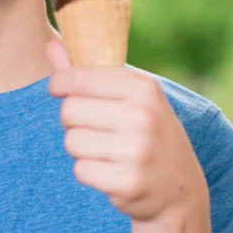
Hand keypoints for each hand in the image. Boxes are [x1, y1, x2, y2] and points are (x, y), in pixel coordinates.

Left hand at [46, 40, 209, 224]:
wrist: (181, 188)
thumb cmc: (146, 130)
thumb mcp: (129, 95)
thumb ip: (87, 71)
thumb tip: (51, 44)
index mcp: (143, 88)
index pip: (80, 77)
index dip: (59, 82)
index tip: (57, 88)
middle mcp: (143, 117)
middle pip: (70, 110)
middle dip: (71, 119)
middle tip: (89, 126)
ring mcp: (138, 151)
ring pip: (72, 141)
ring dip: (78, 147)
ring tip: (102, 148)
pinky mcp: (129, 183)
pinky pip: (81, 170)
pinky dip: (88, 171)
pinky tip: (109, 170)